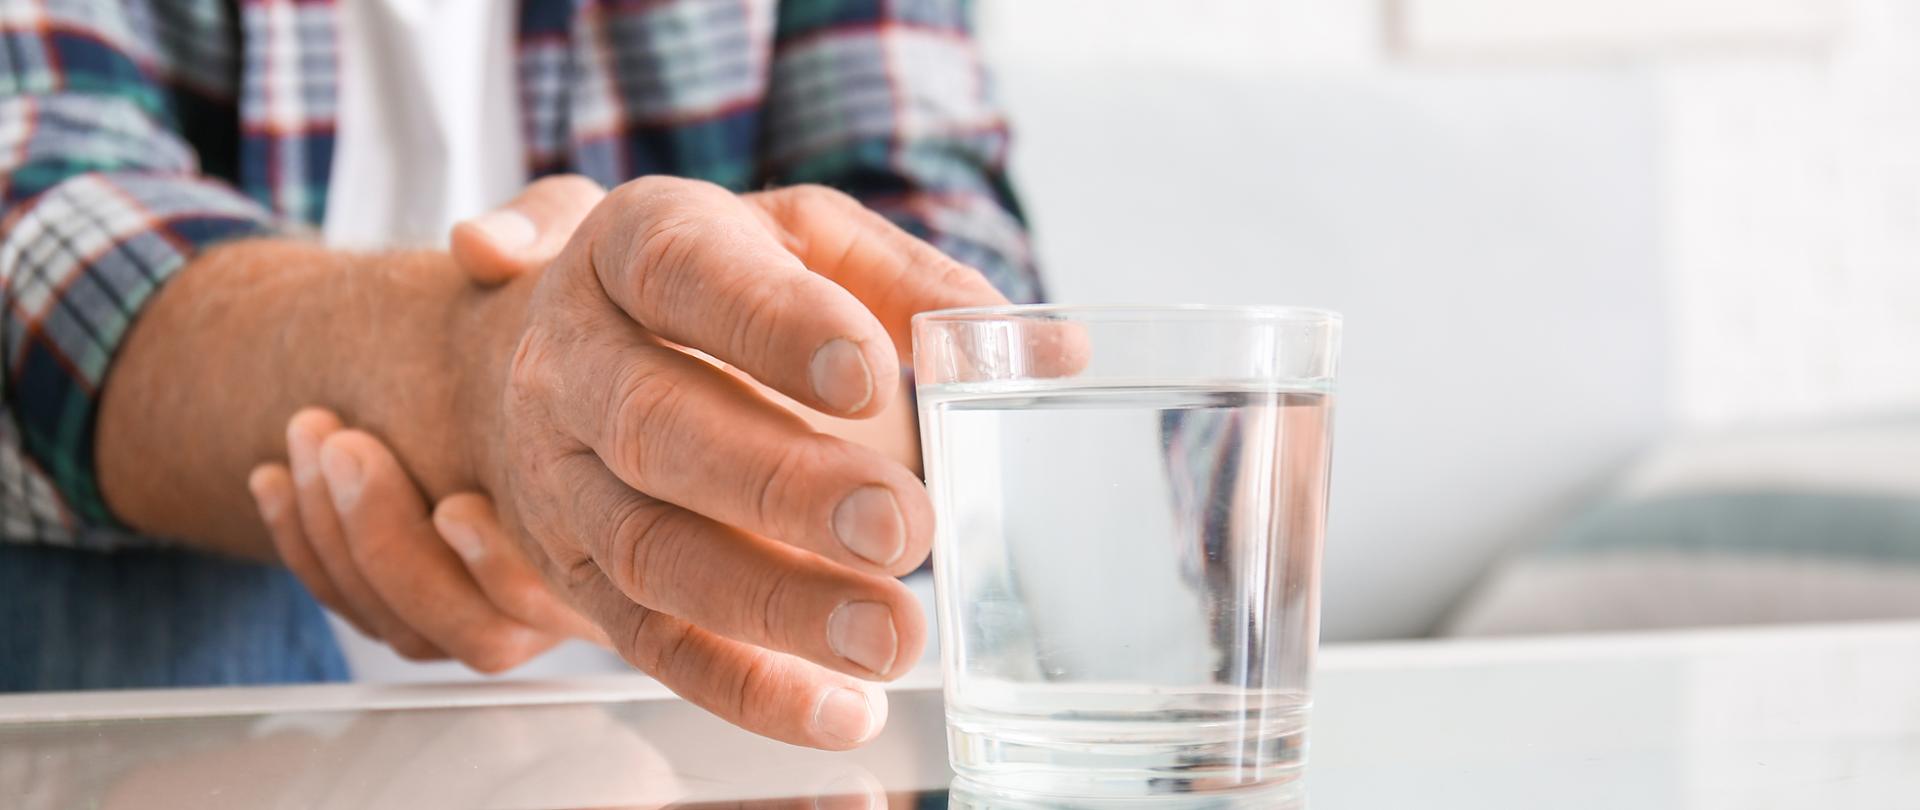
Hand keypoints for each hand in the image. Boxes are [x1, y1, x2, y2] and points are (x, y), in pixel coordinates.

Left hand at [241, 180, 608, 670]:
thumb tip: (475, 247)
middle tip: (348, 445)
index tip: (455, 503)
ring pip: (412, 630)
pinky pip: (363, 611)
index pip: (565, 596)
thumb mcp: (587, 233)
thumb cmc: (602, 290)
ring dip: (342, 542)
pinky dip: (307, 550)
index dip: (501, 566)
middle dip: (391, 546)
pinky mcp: (435, 594)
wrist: (569, 329)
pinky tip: (277, 476)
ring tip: (313, 434)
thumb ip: (548, 226)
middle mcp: (580, 582)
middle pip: (480, 633)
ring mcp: (503, 597)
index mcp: (638, 515)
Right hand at [451, 177, 1007, 748]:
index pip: (686, 273)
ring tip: (889, 635)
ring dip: (774, 605)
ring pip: (651, 549)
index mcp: (635, 243)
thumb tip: (1048, 351)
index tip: (871, 374)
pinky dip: (744, 688)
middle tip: (902, 526)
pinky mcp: (575, 576)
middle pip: (655, 424)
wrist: (559, 353)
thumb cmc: (718, 287)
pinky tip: (837, 710)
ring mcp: (560, 475)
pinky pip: (650, 642)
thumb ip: (920, 286)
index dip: (774, 325)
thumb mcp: (808, 245)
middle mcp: (575, 359)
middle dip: (783, 485)